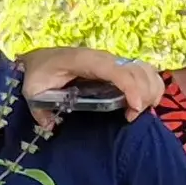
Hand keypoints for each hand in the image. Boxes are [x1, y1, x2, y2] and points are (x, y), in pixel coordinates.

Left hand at [16, 48, 160, 126]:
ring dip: (151, 90)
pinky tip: (146, 102)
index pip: (117, 71)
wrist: (39, 59)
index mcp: (85, 60)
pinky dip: (152, 85)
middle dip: (143, 95)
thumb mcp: (32, 91)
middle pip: (138, 71)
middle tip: (130, 117)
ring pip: (146, 70)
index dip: (131, 88)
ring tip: (138, 111)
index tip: (133, 109)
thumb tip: (51, 127)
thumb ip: (40, 109)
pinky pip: (145, 71)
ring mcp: (113, 61)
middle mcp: (104, 57)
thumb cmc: (37, 74)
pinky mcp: (118, 66)